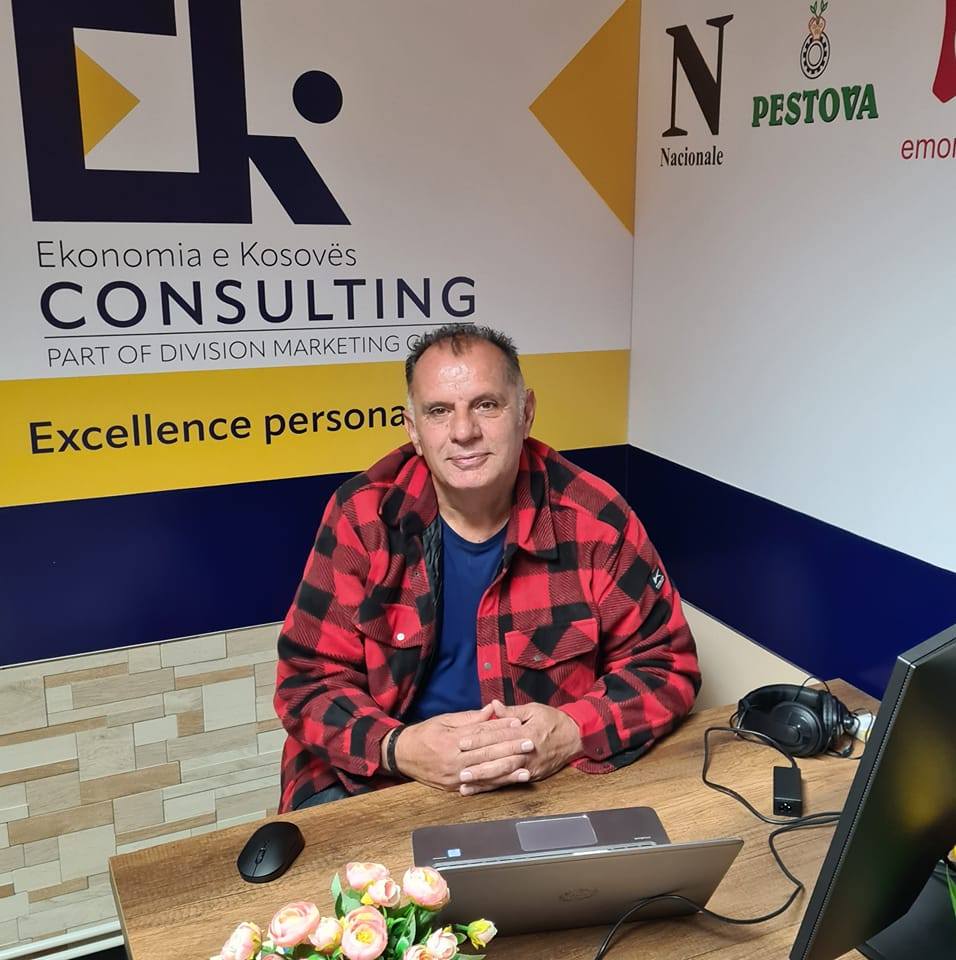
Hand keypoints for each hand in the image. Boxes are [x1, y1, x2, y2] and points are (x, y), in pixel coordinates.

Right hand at [392, 704, 531, 791]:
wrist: (402, 755)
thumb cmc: (424, 734)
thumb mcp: (444, 720)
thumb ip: (470, 718)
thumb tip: (493, 710)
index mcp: (451, 741)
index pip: (482, 734)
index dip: (501, 729)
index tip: (518, 723)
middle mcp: (454, 761)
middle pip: (487, 754)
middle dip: (510, 749)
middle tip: (529, 743)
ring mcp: (454, 777)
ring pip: (486, 773)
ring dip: (508, 771)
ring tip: (526, 768)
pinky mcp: (454, 789)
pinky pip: (479, 786)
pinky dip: (496, 784)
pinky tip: (509, 781)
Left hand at [456, 700, 582, 794]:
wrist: (576, 737)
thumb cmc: (553, 721)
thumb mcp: (534, 709)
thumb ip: (512, 711)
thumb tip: (493, 706)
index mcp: (526, 732)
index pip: (499, 736)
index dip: (480, 739)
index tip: (463, 742)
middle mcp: (527, 752)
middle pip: (500, 759)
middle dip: (479, 766)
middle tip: (460, 770)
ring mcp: (530, 766)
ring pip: (504, 774)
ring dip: (484, 780)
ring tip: (465, 784)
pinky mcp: (532, 775)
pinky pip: (510, 782)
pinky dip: (494, 787)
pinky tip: (480, 790)